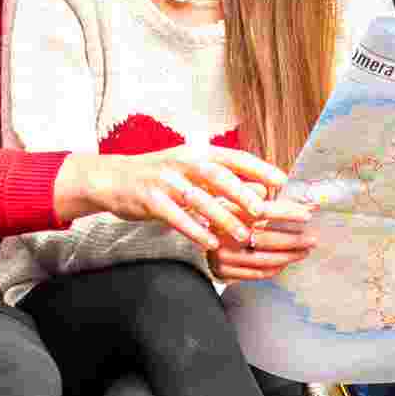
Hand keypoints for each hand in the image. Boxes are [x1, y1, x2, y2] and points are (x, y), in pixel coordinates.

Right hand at [69, 141, 286, 252]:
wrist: (112, 178)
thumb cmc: (158, 176)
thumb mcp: (189, 171)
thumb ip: (221, 180)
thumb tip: (261, 191)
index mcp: (197, 152)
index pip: (233, 157)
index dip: (258, 168)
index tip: (282, 181)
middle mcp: (182, 162)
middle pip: (217, 175)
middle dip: (242, 193)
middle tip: (264, 211)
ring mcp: (164, 180)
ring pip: (199, 199)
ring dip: (222, 218)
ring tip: (242, 235)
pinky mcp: (149, 199)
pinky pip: (176, 216)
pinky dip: (195, 229)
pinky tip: (210, 243)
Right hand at [209, 193, 315, 283]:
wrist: (190, 232)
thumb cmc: (218, 212)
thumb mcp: (231, 195)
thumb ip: (253, 192)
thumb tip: (283, 188)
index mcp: (227, 209)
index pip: (263, 211)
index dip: (287, 212)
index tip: (307, 213)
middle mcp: (223, 233)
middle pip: (266, 238)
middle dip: (294, 239)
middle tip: (312, 238)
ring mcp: (223, 254)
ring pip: (264, 258)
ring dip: (288, 256)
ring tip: (304, 250)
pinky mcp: (222, 271)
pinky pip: (255, 273)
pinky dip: (274, 269)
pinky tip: (286, 262)